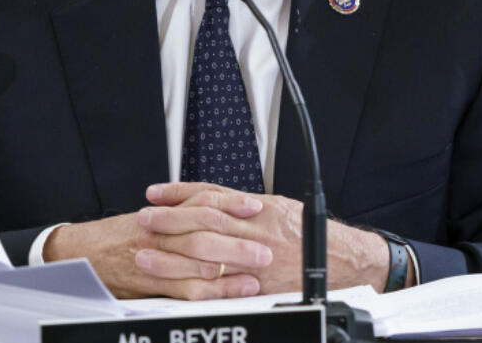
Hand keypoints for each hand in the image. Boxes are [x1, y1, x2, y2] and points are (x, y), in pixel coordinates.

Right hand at [43, 199, 263, 299]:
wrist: (79, 253)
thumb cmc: (116, 237)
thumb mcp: (149, 218)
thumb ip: (180, 217)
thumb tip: (217, 215)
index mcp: (165, 212)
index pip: (203, 200)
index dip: (232, 202)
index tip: (256, 206)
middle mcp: (163, 230)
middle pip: (207, 228)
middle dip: (240, 237)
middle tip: (266, 245)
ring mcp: (157, 255)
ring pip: (200, 256)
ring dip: (233, 263)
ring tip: (258, 268)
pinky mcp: (153, 281)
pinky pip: (187, 286)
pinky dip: (214, 289)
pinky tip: (233, 290)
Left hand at [139, 182, 390, 294]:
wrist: (339, 261)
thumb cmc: (309, 234)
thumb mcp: (279, 206)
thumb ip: (245, 204)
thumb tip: (213, 197)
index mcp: (257, 209)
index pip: (209, 197)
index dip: (179, 194)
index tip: (155, 193)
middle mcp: (253, 233)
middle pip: (202, 224)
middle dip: (169, 223)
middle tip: (143, 220)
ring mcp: (252, 262)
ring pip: (205, 257)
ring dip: (172, 256)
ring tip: (146, 253)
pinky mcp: (255, 287)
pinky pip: (219, 285)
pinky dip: (193, 284)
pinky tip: (174, 284)